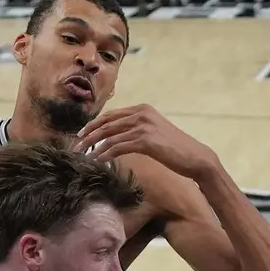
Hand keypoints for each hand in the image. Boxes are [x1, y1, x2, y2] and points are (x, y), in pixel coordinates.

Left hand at [75, 104, 215, 178]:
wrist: (194, 157)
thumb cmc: (174, 149)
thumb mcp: (154, 134)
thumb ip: (136, 130)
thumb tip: (117, 138)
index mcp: (142, 109)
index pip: (110, 115)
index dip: (93, 125)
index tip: (81, 135)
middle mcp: (141, 113)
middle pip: (106, 123)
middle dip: (88, 135)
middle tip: (75, 147)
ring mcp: (143, 126)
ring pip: (109, 135)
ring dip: (92, 147)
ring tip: (82, 157)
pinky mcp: (145, 140)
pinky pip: (118, 147)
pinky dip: (104, 154)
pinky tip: (97, 161)